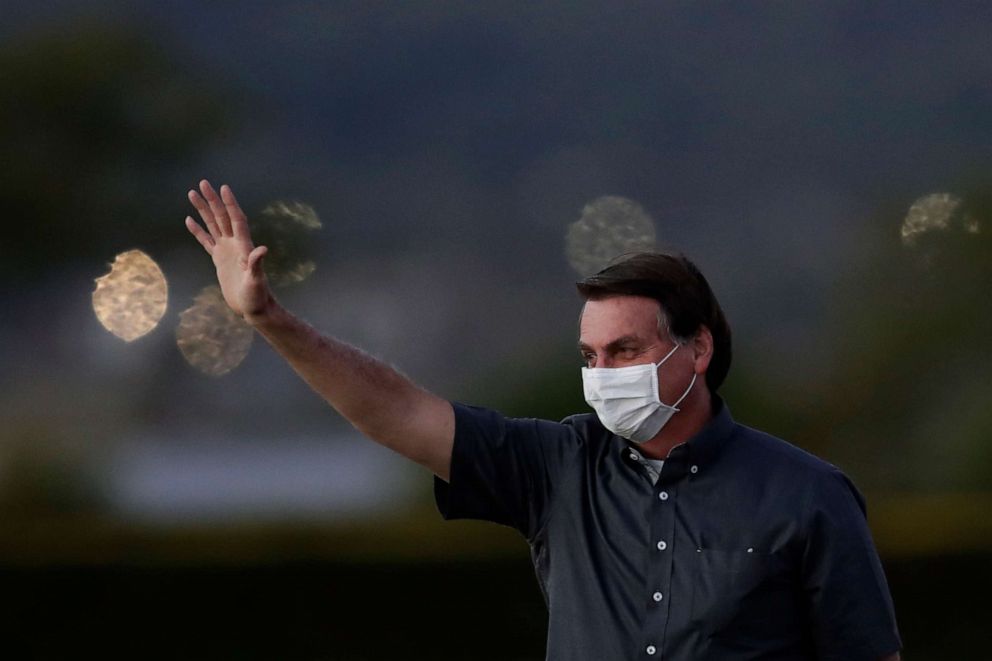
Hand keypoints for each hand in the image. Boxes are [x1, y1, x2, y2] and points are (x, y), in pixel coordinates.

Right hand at [185, 180, 271, 317]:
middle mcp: (235, 244)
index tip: (224, 188)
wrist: (252, 307)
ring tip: (192, 193)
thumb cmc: (256, 296)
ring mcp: (226, 250)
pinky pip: (206, 240)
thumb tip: (263, 249)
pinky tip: (189, 220)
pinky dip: (198, 230)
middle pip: (222, 217)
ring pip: (213, 225)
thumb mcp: (256, 281)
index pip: (236, 219)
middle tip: (203, 183)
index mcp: (244, 246)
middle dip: (213, 200)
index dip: (231, 204)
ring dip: (203, 210)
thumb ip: (256, 264)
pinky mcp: (219, 259)